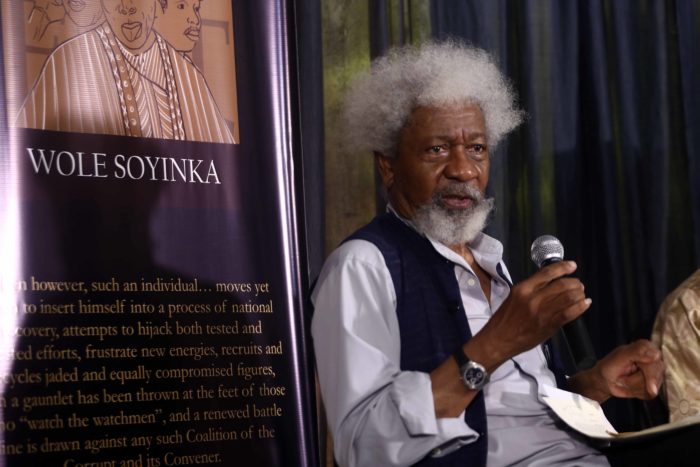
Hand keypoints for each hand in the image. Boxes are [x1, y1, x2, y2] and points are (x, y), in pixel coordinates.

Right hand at [469, 261, 590, 369]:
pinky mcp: (548, 325)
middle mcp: (533, 298)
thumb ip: (532, 290)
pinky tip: (585, 304)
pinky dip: (580, 307)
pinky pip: (569, 313)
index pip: (547, 273)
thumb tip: (552, 284)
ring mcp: (542, 312)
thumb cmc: (505, 319)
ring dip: (579, 294)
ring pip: (568, 297)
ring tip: (582, 294)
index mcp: (523, 289)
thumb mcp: (514, 297)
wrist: (498, 339)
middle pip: (562, 285)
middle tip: (579, 284)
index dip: (563, 267)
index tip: (572, 266)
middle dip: (575, 283)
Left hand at [569, 339, 663, 402]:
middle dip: (636, 380)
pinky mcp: (654, 385)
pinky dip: (636, 392)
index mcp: (645, 347)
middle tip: (621, 379)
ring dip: (634, 386)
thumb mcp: (620, 357)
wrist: (605, 381)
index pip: (655, 359)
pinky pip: (649, 394)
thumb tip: (656, 354)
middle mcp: (653, 359)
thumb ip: (636, 352)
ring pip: (652, 386)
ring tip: (624, 380)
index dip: (649, 370)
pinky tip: (629, 386)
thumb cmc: (610, 366)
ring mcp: (655, 373)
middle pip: (655, 374)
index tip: (642, 373)